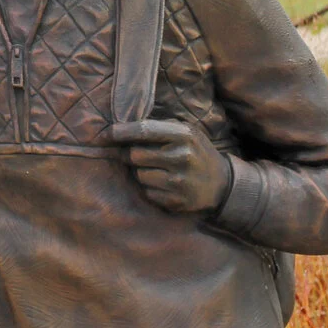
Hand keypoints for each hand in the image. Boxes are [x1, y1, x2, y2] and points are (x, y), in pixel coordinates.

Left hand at [109, 118, 232, 214]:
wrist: (222, 184)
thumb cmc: (195, 152)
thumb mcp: (184, 132)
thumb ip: (157, 127)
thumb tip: (121, 127)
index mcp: (184, 136)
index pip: (144, 130)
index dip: (121, 132)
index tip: (106, 134)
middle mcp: (183, 157)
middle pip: (135, 155)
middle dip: (132, 155)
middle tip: (139, 156)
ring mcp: (180, 181)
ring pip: (139, 175)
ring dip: (142, 173)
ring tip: (158, 171)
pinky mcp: (177, 200)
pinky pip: (147, 192)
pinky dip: (150, 188)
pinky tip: (165, 185)